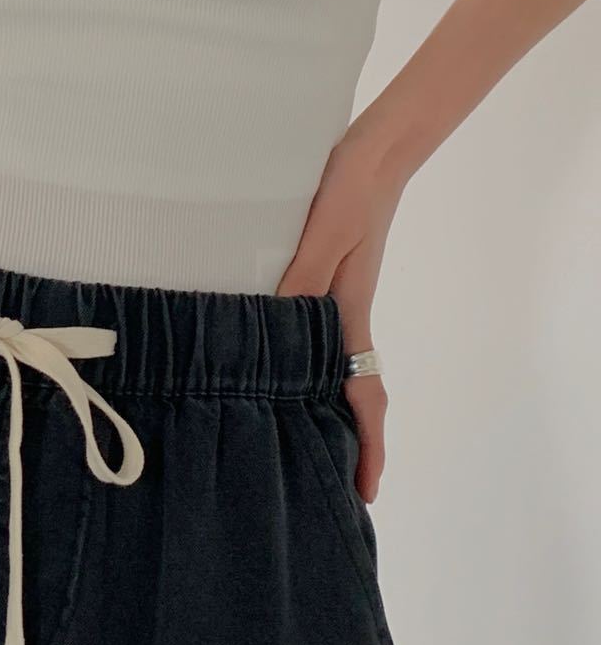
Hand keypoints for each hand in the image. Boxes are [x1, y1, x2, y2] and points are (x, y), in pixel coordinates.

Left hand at [273, 127, 408, 502]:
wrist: (369, 154)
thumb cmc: (349, 190)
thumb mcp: (324, 233)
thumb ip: (300, 277)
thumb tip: (278, 326)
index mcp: (348, 316)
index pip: (364, 395)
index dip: (369, 445)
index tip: (367, 490)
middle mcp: (344, 318)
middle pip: (349, 395)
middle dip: (345, 443)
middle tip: (327, 489)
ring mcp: (336, 302)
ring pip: (330, 370)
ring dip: (322, 409)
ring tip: (298, 446)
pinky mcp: (324, 284)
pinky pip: (314, 340)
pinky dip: (303, 367)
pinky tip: (275, 371)